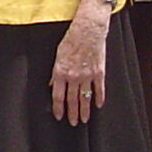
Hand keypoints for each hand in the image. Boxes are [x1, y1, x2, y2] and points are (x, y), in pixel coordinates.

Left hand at [51, 0, 108, 123]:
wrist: (88, 29)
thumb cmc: (72, 38)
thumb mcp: (58, 54)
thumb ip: (55, 72)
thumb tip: (52, 84)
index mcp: (61, 71)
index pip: (58, 96)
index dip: (58, 108)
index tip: (59, 116)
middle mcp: (74, 76)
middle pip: (72, 100)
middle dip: (72, 113)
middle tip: (73, 123)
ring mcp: (87, 75)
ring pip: (85, 98)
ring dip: (84, 110)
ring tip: (84, 119)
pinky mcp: (99, 72)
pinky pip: (99, 89)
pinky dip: (99, 98)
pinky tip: (98, 105)